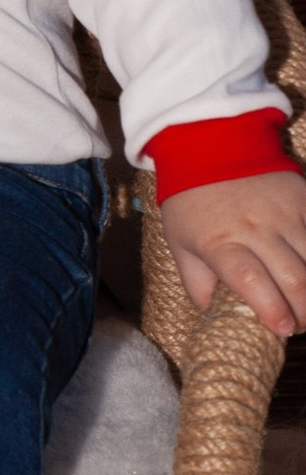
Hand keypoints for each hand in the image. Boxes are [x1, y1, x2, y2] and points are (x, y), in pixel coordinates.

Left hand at [160, 169, 305, 339]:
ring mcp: (284, 215)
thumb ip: (195, 279)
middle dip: (303, 311)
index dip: (271, 309)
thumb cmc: (190, 198)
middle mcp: (256, 229)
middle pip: (293, 278)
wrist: (210, 143)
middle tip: (299, 325)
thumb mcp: (180, 239)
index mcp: (221, 241)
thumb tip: (208, 310)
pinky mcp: (302, 201)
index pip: (250, 281)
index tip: (282, 330)